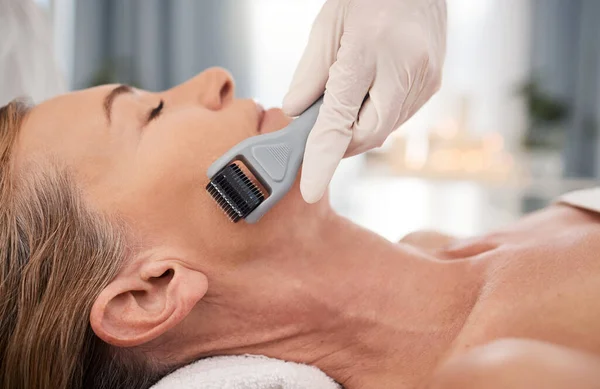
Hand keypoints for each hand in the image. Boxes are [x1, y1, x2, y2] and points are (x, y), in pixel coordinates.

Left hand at [283, 0, 446, 202]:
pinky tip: (371, 86)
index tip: (311, 189)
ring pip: (380, 130)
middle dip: (338, 137)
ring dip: (356, 123)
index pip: (341, 119)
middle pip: (365, 134)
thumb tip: (296, 113)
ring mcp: (424, 82)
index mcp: (370, 50)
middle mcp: (405, 72)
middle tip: (320, 122)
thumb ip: (310, 74)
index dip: (323, 158)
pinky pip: (395, 117)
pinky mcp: (432, 86)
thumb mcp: (328, 25)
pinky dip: (374, 113)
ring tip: (350, 86)